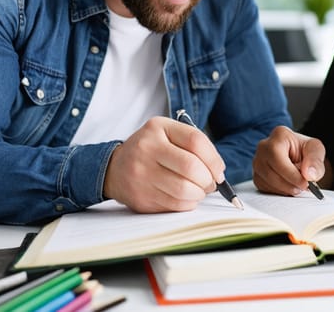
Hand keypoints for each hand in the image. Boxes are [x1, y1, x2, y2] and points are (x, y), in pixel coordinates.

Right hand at [102, 117, 225, 212]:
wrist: (114, 168)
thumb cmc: (151, 150)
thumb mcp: (168, 134)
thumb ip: (194, 145)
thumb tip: (218, 172)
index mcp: (157, 128)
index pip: (195, 141)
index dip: (214, 159)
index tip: (219, 170)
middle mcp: (146, 149)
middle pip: (191, 168)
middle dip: (208, 180)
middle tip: (210, 183)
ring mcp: (141, 174)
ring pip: (184, 190)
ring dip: (199, 194)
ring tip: (198, 190)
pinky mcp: (141, 198)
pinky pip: (175, 205)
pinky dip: (188, 203)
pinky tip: (186, 197)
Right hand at [253, 126, 325, 195]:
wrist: (297, 154)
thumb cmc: (304, 150)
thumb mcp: (315, 150)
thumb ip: (315, 160)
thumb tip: (309, 175)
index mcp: (279, 135)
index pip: (277, 157)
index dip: (291, 174)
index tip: (305, 183)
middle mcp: (263, 147)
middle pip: (270, 172)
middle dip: (289, 184)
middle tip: (303, 187)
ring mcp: (257, 161)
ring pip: (266, 182)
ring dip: (285, 189)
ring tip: (297, 186)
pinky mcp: (256, 175)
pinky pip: (264, 188)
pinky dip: (279, 191)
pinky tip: (288, 186)